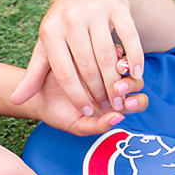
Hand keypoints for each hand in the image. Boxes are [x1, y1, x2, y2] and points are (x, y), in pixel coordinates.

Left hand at [10, 0, 145, 115]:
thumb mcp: (46, 45)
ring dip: (116, 80)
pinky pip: (129, 36)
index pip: (64, 73)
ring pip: (108, 55)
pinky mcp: (117, 6)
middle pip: (88, 67)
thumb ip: (34, 73)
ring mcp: (95, 11)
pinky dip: (135, 57)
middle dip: (99, 92)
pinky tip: (136, 73)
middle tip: (108, 106)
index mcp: (51, 31)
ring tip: (121, 96)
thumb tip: (15, 100)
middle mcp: (71, 19)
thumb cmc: (65, 23)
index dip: (77, 96)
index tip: (87, 111)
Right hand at [25, 62, 146, 135]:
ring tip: (118, 66)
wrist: (35, 95)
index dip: (137, 102)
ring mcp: (106, 69)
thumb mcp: (76, 124)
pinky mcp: (94, 53)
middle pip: (137, 82)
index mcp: (115, 106)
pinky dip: (114, 51)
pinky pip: (112, 49)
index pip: (139, 102)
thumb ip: (97, 126)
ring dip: (124, 66)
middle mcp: (114, 87)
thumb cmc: (58, 113)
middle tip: (121, 86)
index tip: (126, 104)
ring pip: (127, 65)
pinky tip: (109, 53)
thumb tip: (118, 118)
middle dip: (132, 84)